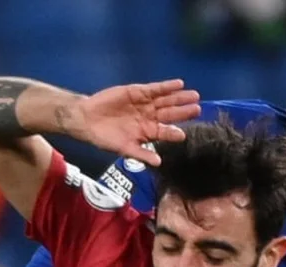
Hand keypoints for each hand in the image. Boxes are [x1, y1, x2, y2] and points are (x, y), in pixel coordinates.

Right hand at [70, 79, 200, 165]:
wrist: (87, 119)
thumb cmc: (105, 137)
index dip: (174, 133)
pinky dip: (166, 87)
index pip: (165, 132)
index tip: (184, 134)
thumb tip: (159, 163)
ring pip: (165, 100)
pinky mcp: (138, 91)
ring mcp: (145, 104)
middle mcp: (149, 117)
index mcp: (148, 133)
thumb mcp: (124, 149)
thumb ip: (141, 154)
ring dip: (179, 98)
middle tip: (198, 109)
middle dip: (183, 112)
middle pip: (170, 114)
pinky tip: (178, 84)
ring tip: (194, 95)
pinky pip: (155, 89)